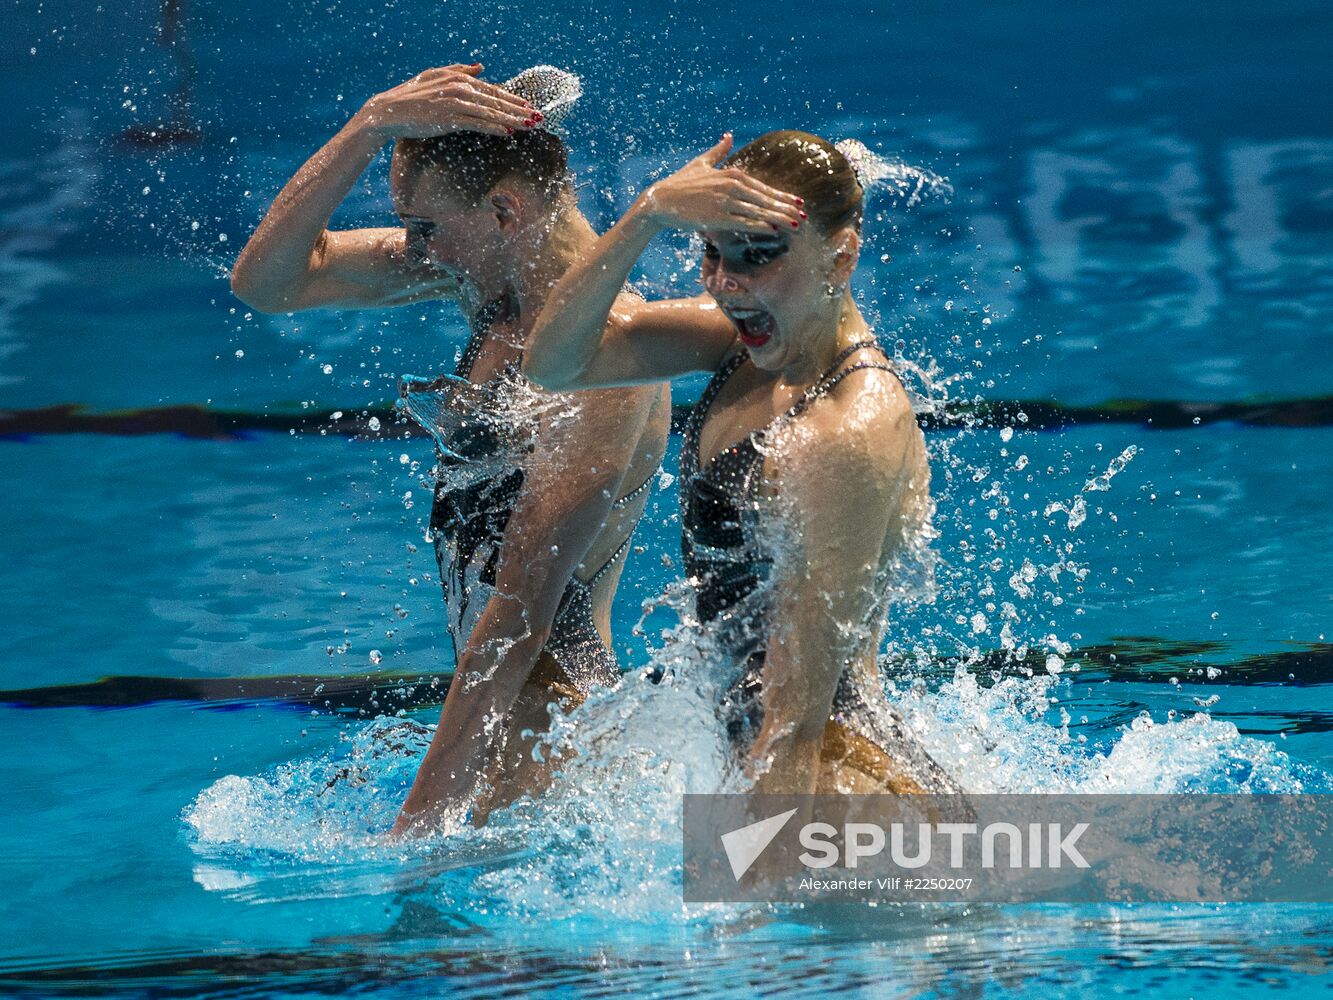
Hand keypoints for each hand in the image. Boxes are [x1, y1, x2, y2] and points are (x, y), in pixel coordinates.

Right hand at [356, 63, 538, 139]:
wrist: (389, 111)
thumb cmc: (411, 96)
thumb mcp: (435, 75)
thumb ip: (459, 70)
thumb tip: (480, 66)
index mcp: (459, 78)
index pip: (493, 90)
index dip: (514, 99)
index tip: (530, 107)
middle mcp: (460, 88)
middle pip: (497, 100)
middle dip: (520, 110)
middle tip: (540, 118)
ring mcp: (456, 103)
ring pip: (491, 112)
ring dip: (514, 120)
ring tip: (531, 127)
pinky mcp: (450, 119)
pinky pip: (478, 124)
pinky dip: (495, 127)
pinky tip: (508, 133)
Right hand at [635, 133, 804, 233]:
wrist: (659, 200)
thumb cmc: (680, 183)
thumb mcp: (701, 163)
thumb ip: (718, 151)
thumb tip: (729, 136)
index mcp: (730, 173)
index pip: (762, 187)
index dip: (781, 196)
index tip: (797, 202)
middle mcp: (731, 186)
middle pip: (765, 199)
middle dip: (786, 208)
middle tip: (804, 217)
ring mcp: (724, 202)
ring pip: (758, 211)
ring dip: (779, 219)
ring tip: (796, 226)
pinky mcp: (717, 217)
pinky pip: (743, 222)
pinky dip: (760, 225)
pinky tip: (774, 231)